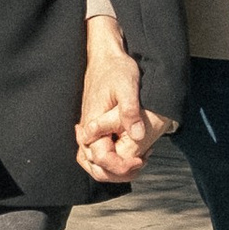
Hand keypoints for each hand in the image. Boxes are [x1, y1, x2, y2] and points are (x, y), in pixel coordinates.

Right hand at [77, 15, 160, 181]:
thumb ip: (130, 112)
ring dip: (116, 169)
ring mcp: (90, 131)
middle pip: (95, 167)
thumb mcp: (127, 87)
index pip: (101, 159)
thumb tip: (137, 136)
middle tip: (141, 163)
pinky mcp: (96, 129)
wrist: (106, 56)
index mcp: (92, 124)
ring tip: (138, 161)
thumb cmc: (116, 69)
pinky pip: (101, 152)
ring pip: (96, 163)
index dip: (121, 166)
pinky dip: (114, 159)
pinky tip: (133, 151)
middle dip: (119, 173)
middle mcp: (87, 131)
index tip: (141, 160)